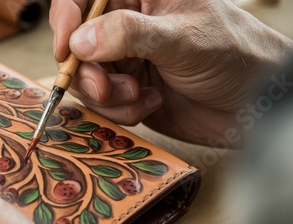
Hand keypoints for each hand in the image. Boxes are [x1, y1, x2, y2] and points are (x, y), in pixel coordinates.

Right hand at [50, 0, 292, 145]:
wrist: (251, 104)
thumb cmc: (232, 54)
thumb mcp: (182, 38)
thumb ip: (130, 34)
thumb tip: (81, 40)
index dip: (67, 18)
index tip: (66, 49)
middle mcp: (126, 26)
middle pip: (77, 43)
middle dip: (87, 71)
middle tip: (105, 88)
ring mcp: (125, 58)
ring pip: (85, 77)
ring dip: (105, 95)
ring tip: (138, 96)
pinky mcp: (126, 90)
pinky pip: (101, 102)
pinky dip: (119, 110)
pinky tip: (148, 104)